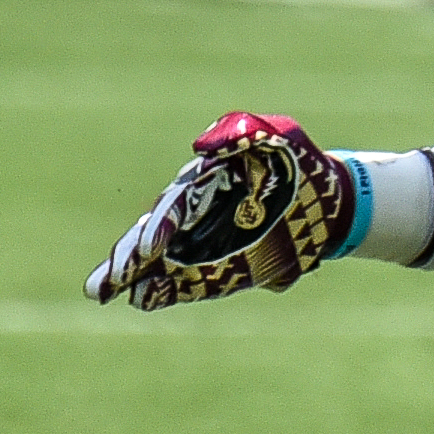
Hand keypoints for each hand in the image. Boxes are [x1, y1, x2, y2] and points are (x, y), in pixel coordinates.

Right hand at [90, 111, 356, 307]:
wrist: (331, 201)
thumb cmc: (300, 163)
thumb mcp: (278, 137)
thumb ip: (242, 134)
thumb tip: (201, 146)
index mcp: (208, 182)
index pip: (177, 204)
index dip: (160, 226)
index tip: (147, 248)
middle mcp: (198, 214)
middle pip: (156, 236)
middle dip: (128, 257)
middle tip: (103, 280)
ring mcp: (207, 242)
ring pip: (163, 261)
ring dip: (136, 277)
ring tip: (106, 294)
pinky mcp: (221, 268)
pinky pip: (190, 281)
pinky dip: (166, 290)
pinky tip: (141, 300)